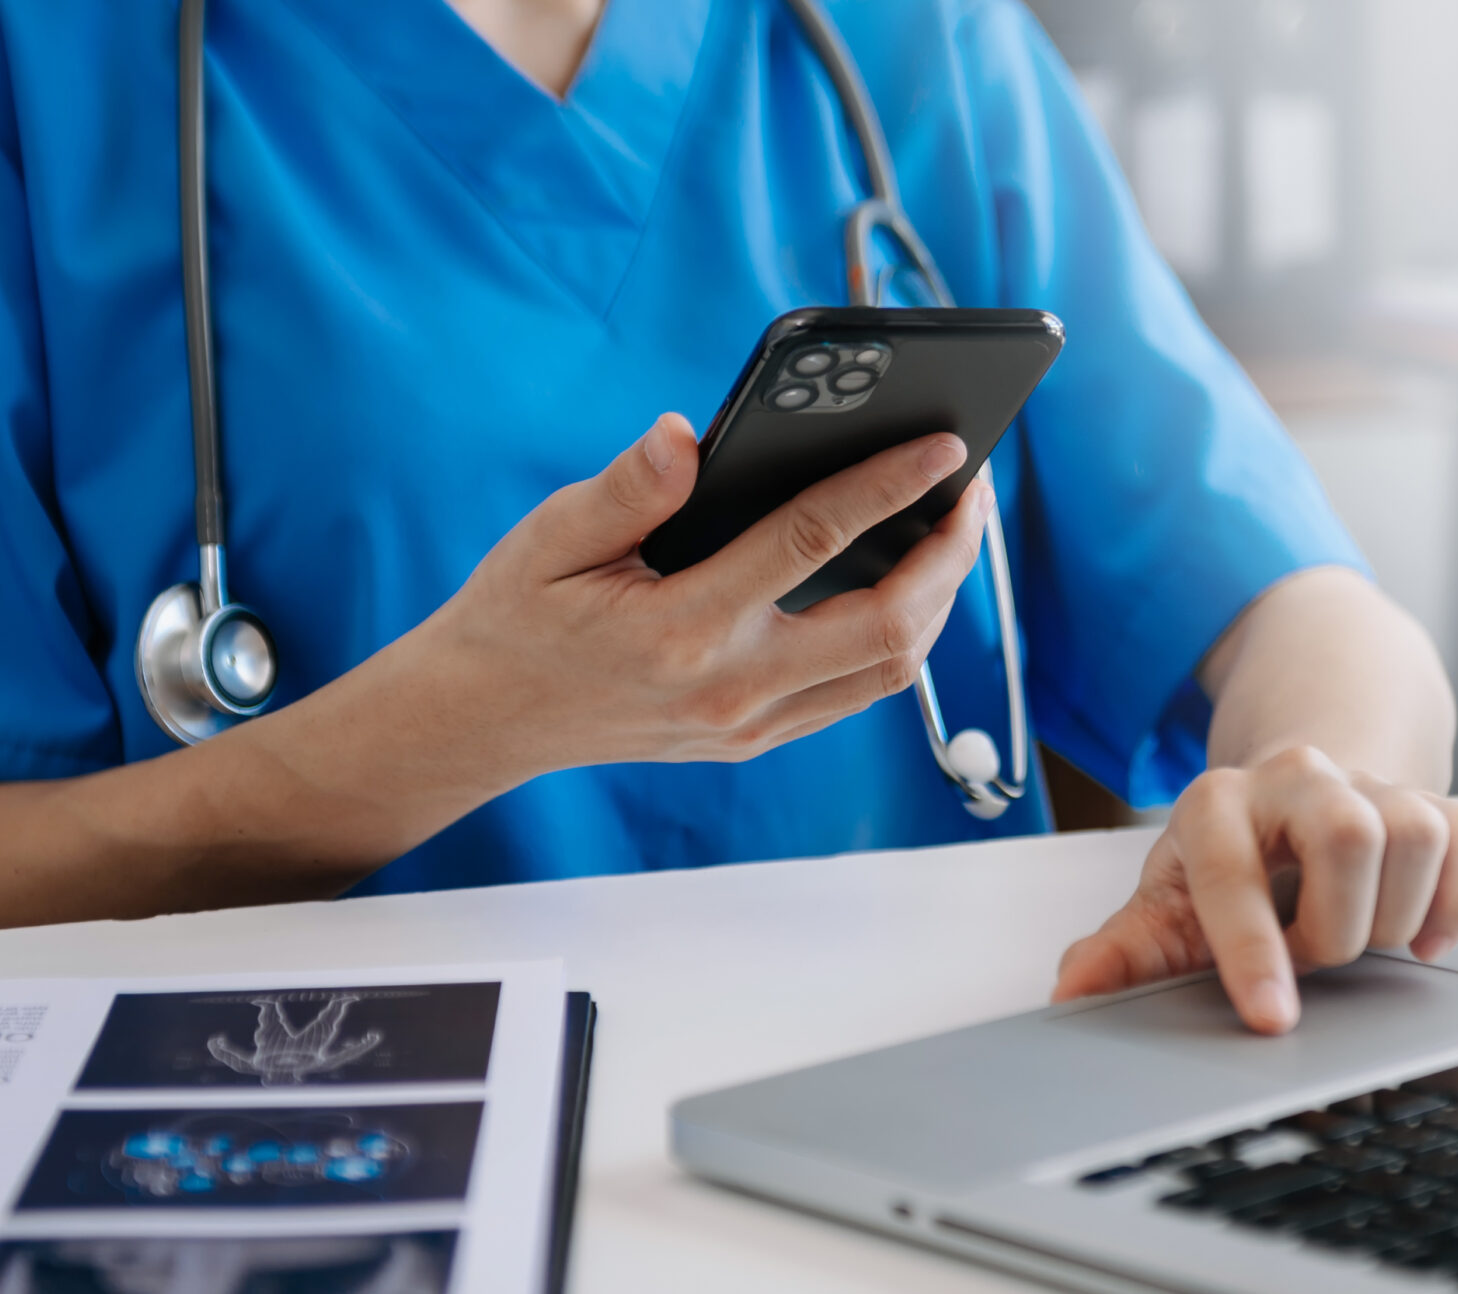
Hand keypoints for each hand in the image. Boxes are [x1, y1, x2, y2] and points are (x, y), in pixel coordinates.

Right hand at [396, 413, 991, 785]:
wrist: (484, 720)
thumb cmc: (516, 616)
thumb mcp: (550, 538)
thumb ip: (625, 488)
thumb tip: (685, 435)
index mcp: (680, 629)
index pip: (811, 542)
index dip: (887, 488)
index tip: (944, 448)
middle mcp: (730, 688)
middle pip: (886, 628)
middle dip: (948, 556)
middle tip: (972, 491)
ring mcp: (750, 724)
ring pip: (888, 671)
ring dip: (938, 600)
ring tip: (954, 530)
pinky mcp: (754, 737)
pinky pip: (857, 691)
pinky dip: (900, 635)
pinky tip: (908, 580)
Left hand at [1051, 746, 1457, 1033]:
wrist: (1294, 800)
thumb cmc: (1227, 867)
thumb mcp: (1167, 908)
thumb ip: (1124, 953)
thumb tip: (1072, 993)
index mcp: (1217, 803)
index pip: (1237, 871)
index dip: (1253, 951)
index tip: (1270, 1018)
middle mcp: (1297, 778)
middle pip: (1350, 836)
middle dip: (1337, 927)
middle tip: (1314, 954)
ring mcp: (1373, 784)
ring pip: (1419, 836)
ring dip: (1396, 916)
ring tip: (1359, 935)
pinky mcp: (1438, 802)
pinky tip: (1422, 936)